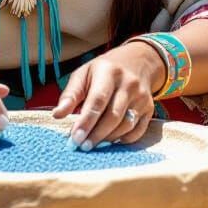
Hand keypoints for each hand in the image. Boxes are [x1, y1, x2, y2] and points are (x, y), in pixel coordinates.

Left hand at [50, 41, 164, 149]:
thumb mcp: (84, 74)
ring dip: (108, 139)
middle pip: (113, 116)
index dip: (86, 121)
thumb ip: (70, 94)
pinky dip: (123, 140)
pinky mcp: (150, 108)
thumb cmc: (103, 71)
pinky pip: (137, 131)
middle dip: (96, 134)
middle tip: (82, 146)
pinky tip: (110, 141)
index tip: (74, 138)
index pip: (98, 100)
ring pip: (126, 125)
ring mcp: (142, 96)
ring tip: (93, 145)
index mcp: (109, 71)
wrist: (137, 61)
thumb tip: (57, 115)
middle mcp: (128, 83)